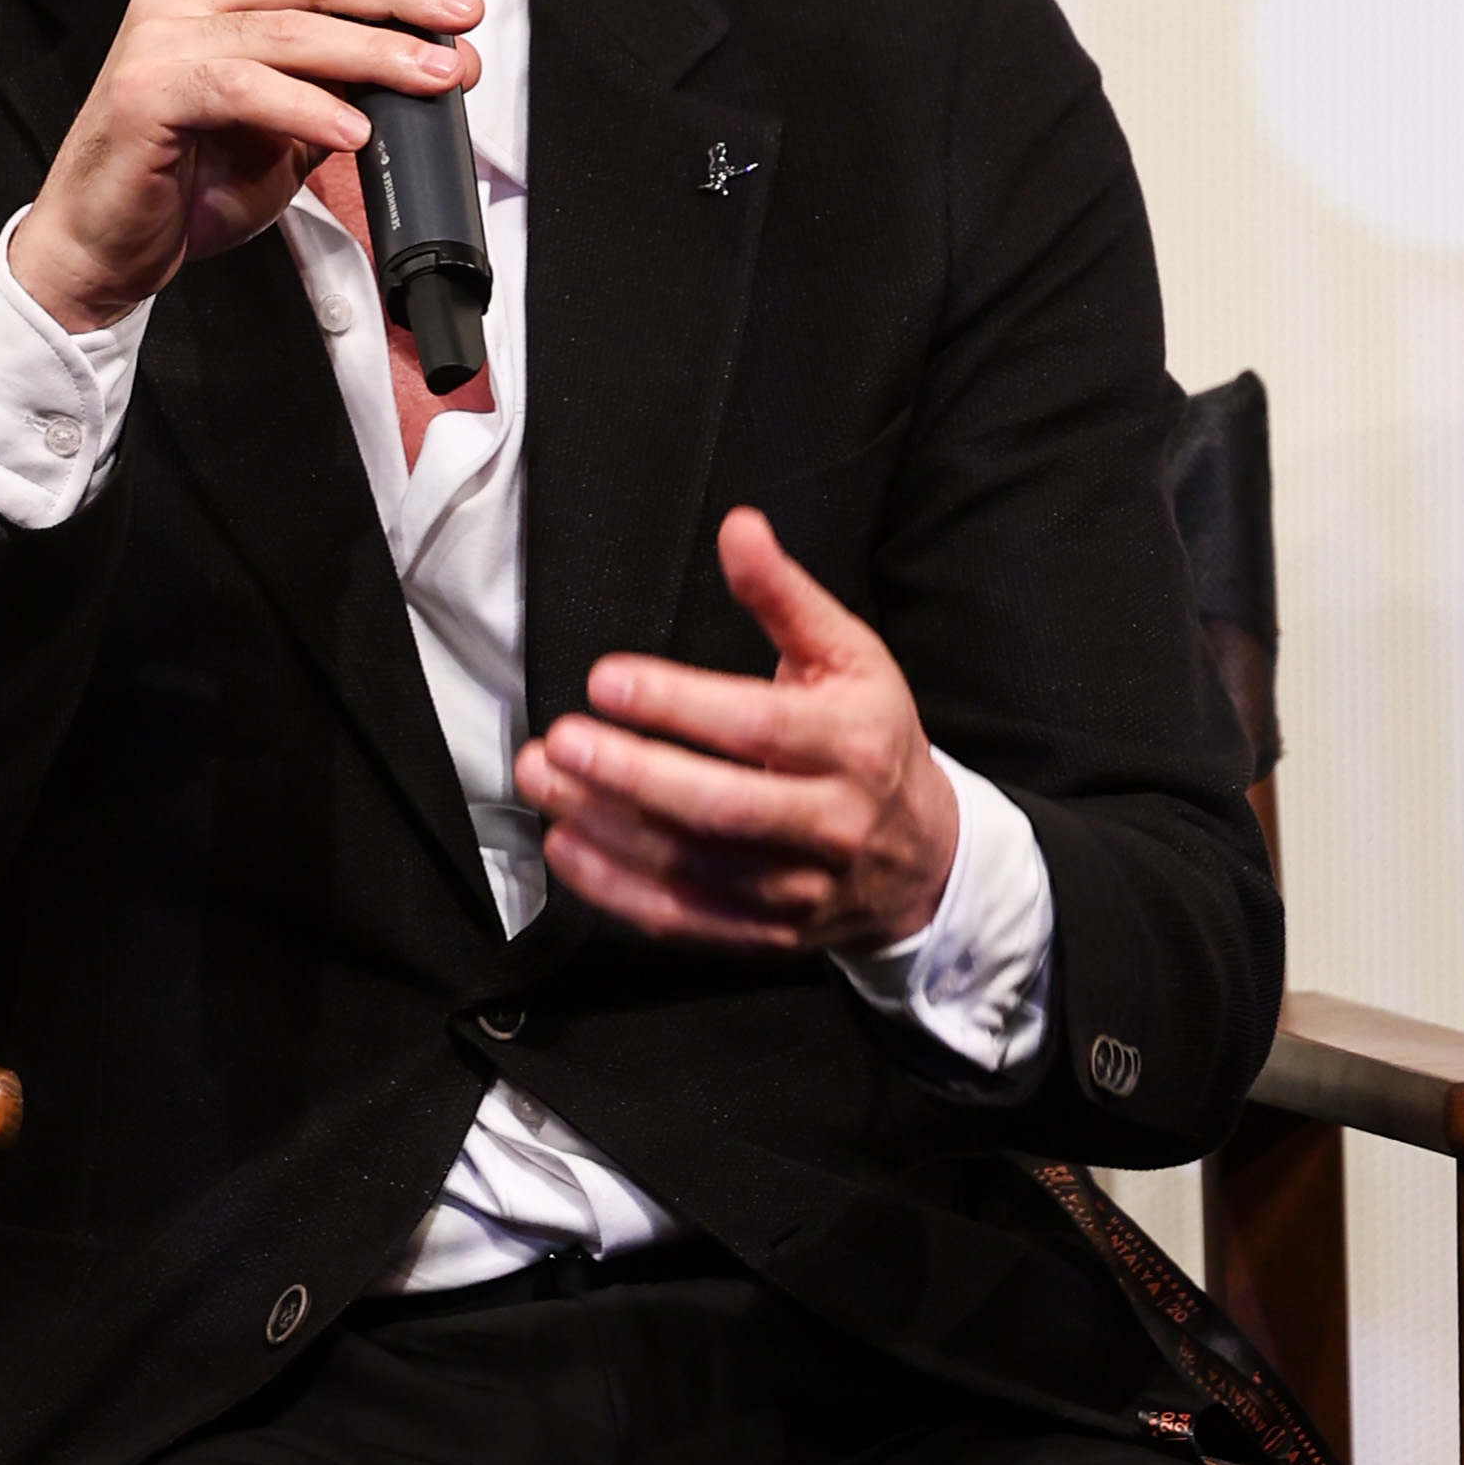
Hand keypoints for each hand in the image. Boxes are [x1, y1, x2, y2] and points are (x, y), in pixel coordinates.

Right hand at [7, 0, 481, 332]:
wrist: (103, 246)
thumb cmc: (186, 182)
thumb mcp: (282, 123)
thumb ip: (338, 83)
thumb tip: (430, 61)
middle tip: (460, 15)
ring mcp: (160, 39)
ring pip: (287, 26)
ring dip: (374, 50)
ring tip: (435, 75)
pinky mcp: (148, 93)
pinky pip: (245, 87)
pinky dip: (309, 108)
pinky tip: (356, 133)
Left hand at [512, 509, 960, 957]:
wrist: (921, 858)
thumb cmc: (871, 739)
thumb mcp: (849, 656)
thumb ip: (785, 596)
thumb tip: (737, 528)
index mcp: (853, 743)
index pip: (757, 726)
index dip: (677, 704)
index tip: (604, 680)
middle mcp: (831, 822)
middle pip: (722, 807)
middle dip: (632, 775)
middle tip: (556, 742)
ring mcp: (799, 889)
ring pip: (694, 866)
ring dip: (607, 828)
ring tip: (543, 782)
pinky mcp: (767, 936)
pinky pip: (683, 919)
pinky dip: (617, 889)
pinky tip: (566, 847)